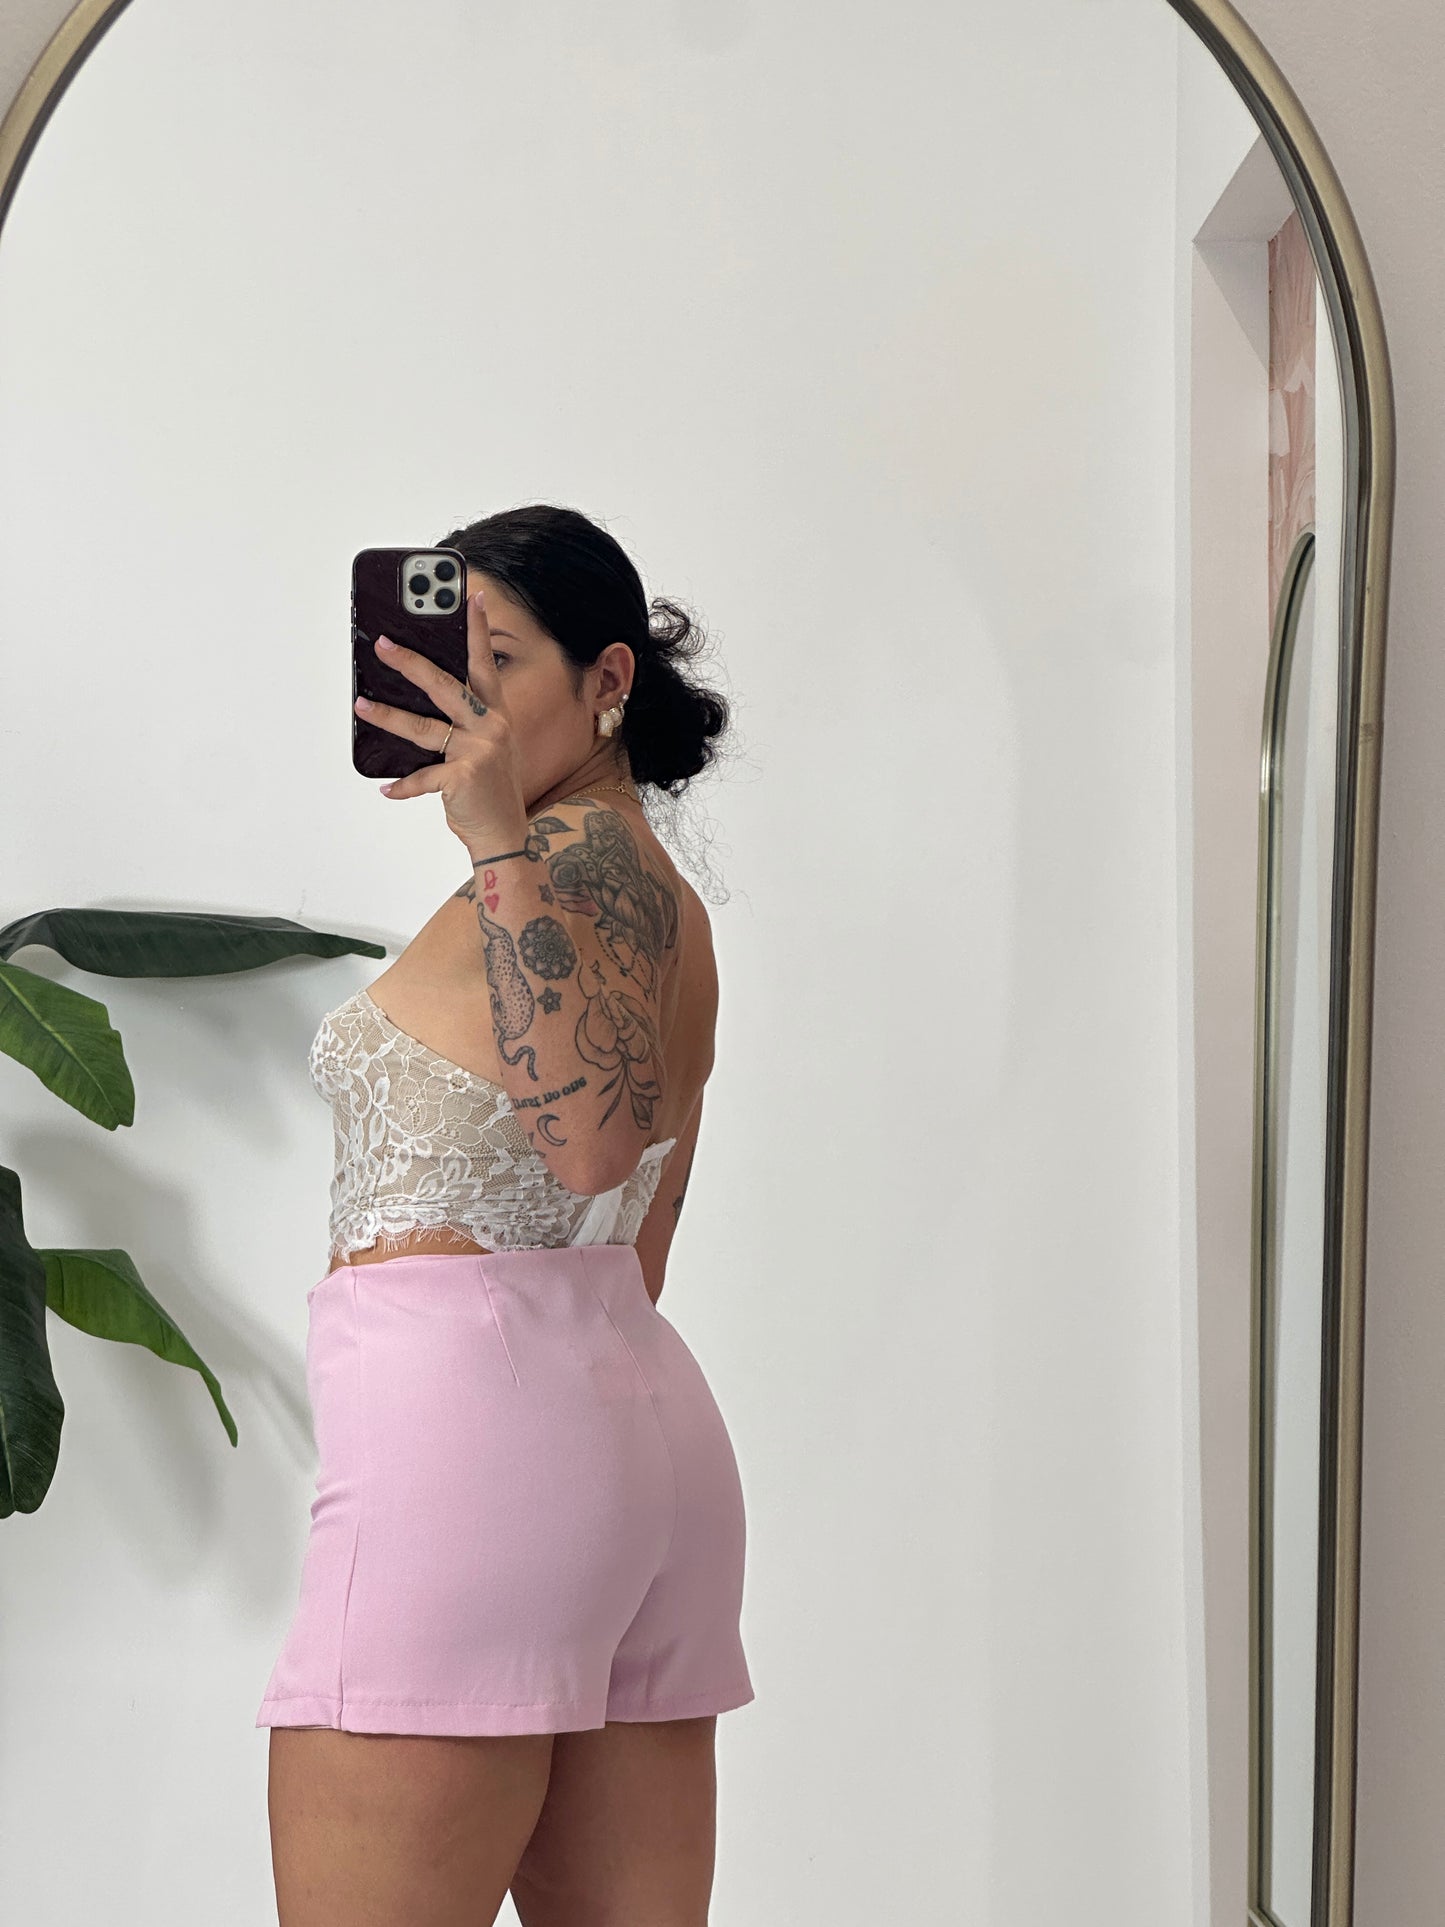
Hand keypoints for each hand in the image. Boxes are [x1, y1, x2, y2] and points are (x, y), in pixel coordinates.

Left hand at [356, 586, 528, 853]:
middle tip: (382, 644)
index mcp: (495, 715)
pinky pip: (423, 777)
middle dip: (411, 663)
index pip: (484, 664)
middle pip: (445, 686)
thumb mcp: (482, 748)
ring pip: (423, 727)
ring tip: (361, 703)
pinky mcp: (464, 778)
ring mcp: (479, 752)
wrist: (505, 834)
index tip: (471, 596)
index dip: (478, 630)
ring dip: (387, 716)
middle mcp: (491, 728)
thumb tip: (409, 701)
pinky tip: (386, 787)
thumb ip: (458, 723)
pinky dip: (403, 785)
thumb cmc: (487, 789)